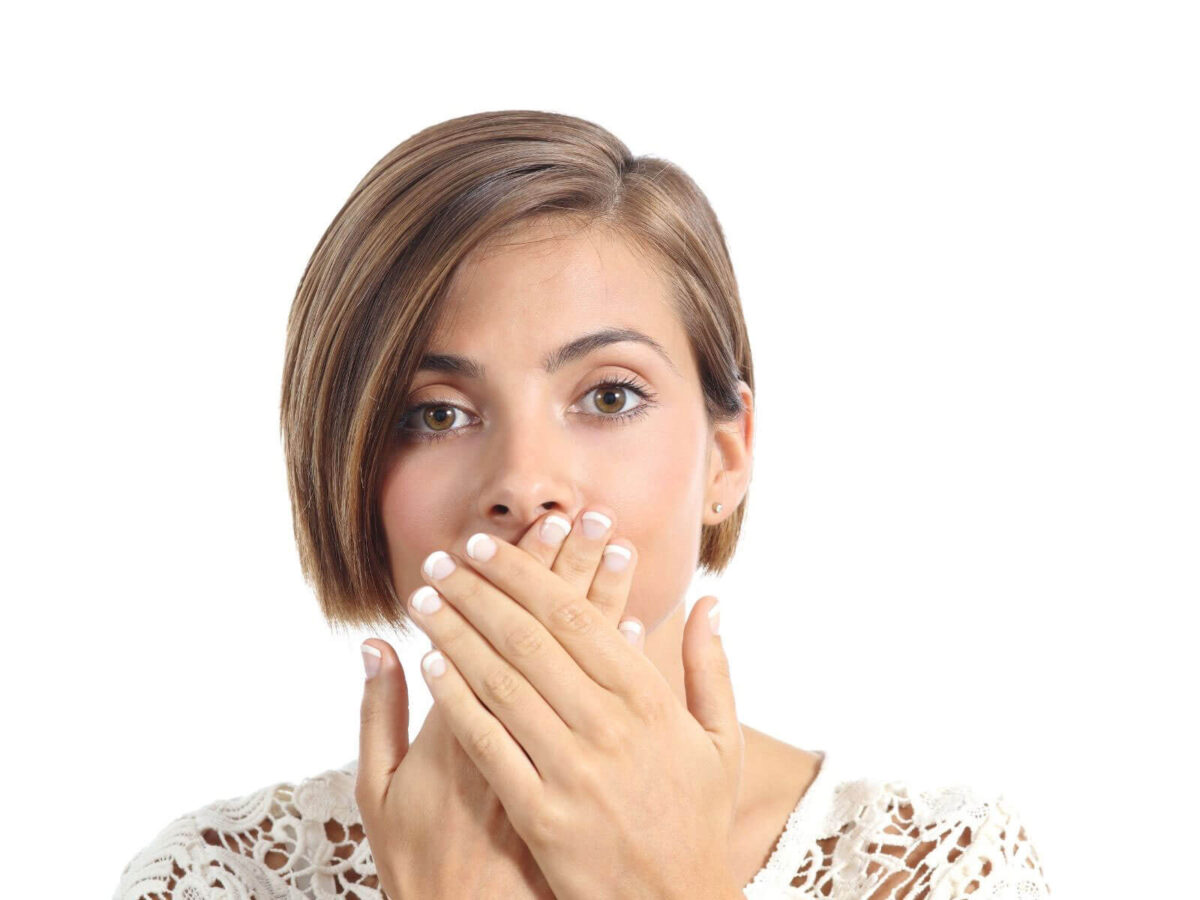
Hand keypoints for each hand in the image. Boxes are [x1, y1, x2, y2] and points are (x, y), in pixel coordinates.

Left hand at [407, 506, 744, 899]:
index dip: (524, 575)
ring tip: (423, 600)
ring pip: (501, 683)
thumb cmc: (698, 819)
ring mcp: (573, 770)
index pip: (574, 616)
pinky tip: (428, 666)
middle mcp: (609, 725)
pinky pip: (488, 745)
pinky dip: (456, 701)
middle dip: (477, 592)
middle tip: (440, 560)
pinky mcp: (542, 815)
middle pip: (528, 639)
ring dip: (455, 634)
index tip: (488, 548)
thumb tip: (711, 601)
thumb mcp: (724, 741)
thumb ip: (711, 666)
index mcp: (649, 699)